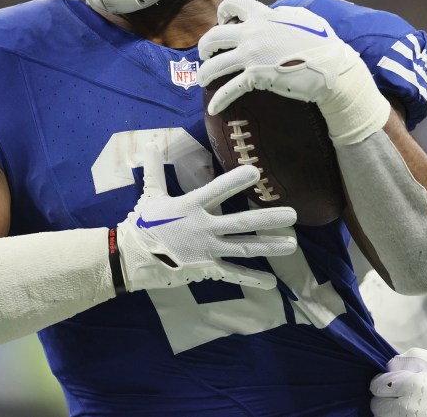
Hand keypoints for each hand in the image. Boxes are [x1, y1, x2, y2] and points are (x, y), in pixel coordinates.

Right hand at [115, 143, 297, 291]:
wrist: (133, 258)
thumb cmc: (144, 223)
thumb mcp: (150, 194)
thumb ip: (155, 169)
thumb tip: (148, 144)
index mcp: (191, 206)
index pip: (217, 190)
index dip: (235, 180)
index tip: (255, 171)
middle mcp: (204, 227)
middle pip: (241, 223)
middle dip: (268, 219)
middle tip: (293, 214)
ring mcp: (208, 250)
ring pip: (244, 248)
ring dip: (270, 246)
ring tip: (293, 244)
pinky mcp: (207, 268)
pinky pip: (233, 274)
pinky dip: (252, 278)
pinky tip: (272, 282)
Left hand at [197, 0, 389, 145]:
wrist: (332, 69)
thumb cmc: (324, 44)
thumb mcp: (305, 19)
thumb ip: (287, 14)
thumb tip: (278, 13)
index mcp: (265, 15)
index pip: (233, 2)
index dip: (223, 12)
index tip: (223, 22)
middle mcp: (253, 33)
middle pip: (214, 35)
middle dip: (205, 46)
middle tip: (207, 55)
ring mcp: (252, 55)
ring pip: (214, 64)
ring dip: (205, 73)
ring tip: (204, 80)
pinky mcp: (256, 77)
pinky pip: (229, 89)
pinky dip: (218, 100)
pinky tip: (214, 108)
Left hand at [370, 348, 426, 416]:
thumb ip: (412, 355)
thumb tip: (390, 364)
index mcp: (413, 385)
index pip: (377, 385)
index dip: (381, 382)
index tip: (389, 382)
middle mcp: (408, 406)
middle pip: (376, 404)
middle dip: (382, 398)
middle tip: (393, 394)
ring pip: (381, 416)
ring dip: (387, 410)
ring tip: (400, 404)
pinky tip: (406, 412)